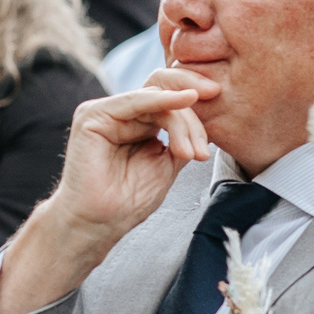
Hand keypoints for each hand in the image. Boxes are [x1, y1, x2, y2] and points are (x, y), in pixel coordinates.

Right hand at [0, 70, 217, 313]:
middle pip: (163, 89)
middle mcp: (120, 113)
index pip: (169, 97)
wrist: (99, 224)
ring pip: (155, 97)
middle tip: (215, 105)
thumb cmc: (128, 201)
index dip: (194, 98)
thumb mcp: (167, 164)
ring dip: (182, 121)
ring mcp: (105, 112)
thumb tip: (204, 115)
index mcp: (137, 122)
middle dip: (192, 96)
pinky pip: (135, 100)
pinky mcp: (93, 116)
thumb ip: (181, 137)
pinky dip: (162, 100)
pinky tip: (184, 100)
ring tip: (191, 153)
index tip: (220, 100)